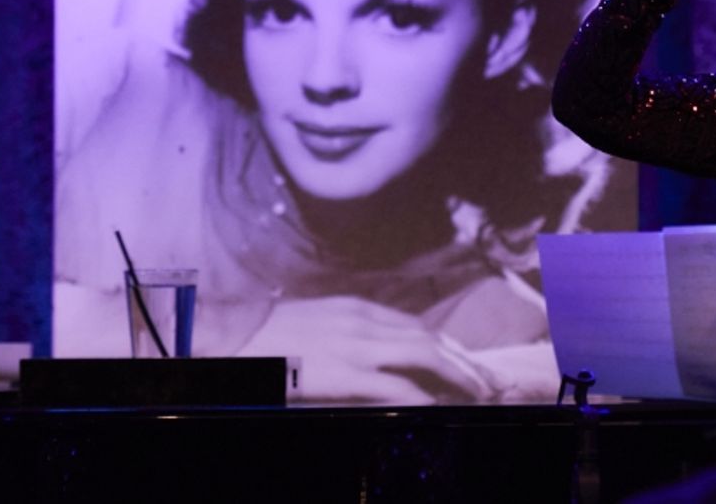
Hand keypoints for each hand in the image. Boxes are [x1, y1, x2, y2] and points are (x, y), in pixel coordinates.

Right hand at [237, 296, 500, 403]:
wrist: (230, 339)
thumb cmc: (267, 336)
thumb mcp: (316, 322)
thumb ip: (348, 331)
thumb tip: (373, 351)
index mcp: (356, 308)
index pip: (415, 325)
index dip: (444, 346)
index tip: (461, 362)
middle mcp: (364, 321)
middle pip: (429, 338)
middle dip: (462, 360)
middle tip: (485, 380)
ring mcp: (357, 347)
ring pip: (425, 356)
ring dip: (457, 375)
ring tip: (477, 392)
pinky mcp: (346, 374)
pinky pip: (397, 388)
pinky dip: (424, 397)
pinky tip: (438, 407)